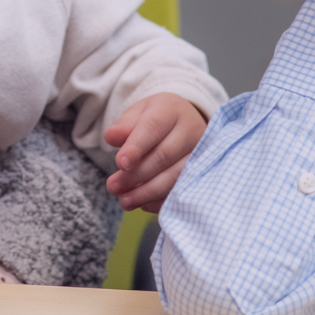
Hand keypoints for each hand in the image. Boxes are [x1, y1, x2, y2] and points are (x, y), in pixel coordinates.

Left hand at [102, 93, 208, 211]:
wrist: (185, 121)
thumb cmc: (156, 118)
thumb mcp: (138, 113)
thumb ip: (125, 125)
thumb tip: (111, 136)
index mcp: (171, 110)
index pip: (153, 127)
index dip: (136, 146)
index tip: (120, 164)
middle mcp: (191, 130)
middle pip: (164, 155)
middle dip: (136, 175)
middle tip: (113, 187)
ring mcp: (201, 153)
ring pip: (175, 176)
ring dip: (148, 192)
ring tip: (125, 201)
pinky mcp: (203, 172)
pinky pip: (183, 190)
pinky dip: (161, 200)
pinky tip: (143, 204)